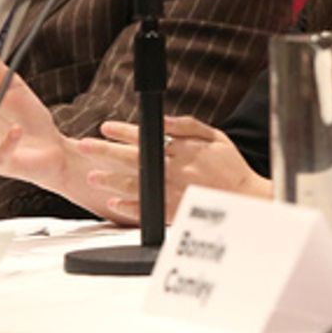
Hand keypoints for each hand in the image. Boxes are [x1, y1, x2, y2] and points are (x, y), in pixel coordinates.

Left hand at [78, 115, 269, 224]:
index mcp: (184, 150)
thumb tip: (165, 120)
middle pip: (133, 158)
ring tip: (92, 176)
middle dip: (106, 151)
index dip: (124, 131)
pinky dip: (129, 208)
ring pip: (135, 185)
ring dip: (111, 180)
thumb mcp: (217, 138)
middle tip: (85, 146)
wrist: (246, 200)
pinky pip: (146, 210)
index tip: (106, 127)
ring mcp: (172, 193)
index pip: (147, 137)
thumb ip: (190, 127)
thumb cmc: (232, 168)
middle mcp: (175, 170)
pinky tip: (113, 203)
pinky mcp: (174, 212)